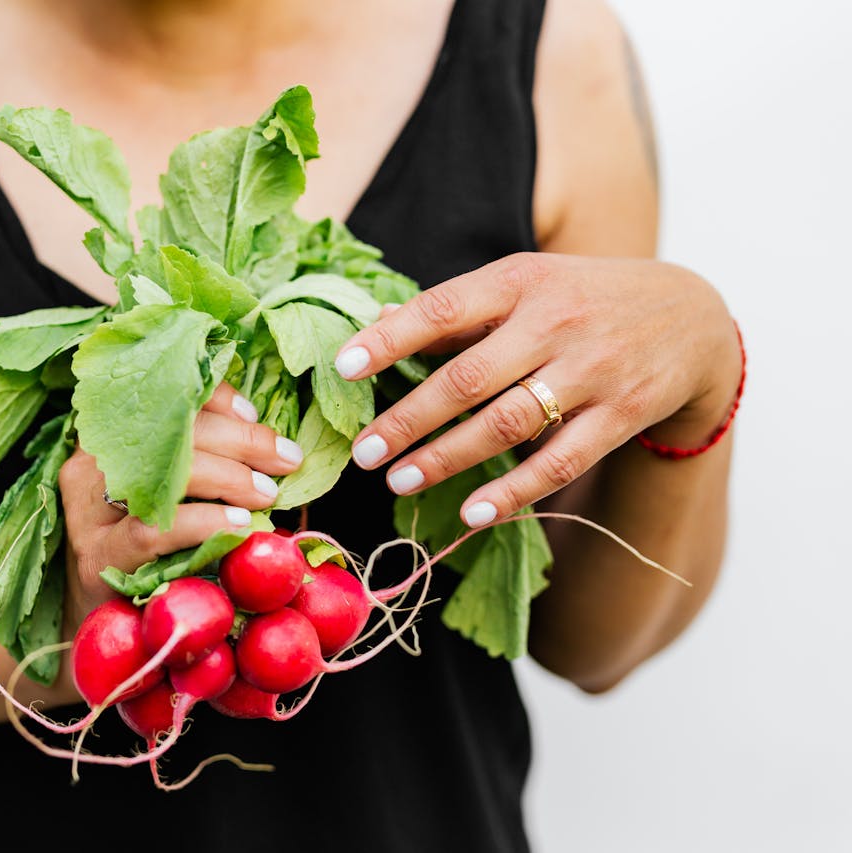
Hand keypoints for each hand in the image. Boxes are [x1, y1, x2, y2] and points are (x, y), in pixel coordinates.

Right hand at [59, 383, 304, 624]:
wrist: (101, 626)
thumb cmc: (152, 556)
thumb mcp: (177, 500)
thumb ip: (208, 467)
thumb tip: (273, 447)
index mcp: (109, 442)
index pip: (162, 400)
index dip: (213, 400)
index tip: (253, 414)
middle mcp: (91, 467)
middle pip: (169, 433)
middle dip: (239, 440)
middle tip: (284, 459)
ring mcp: (88, 513)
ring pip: (162, 476)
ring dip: (227, 478)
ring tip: (266, 493)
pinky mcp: (98, 557)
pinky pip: (153, 529)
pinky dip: (204, 523)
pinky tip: (238, 526)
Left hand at [333, 253, 739, 526]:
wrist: (693, 315)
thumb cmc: (582, 298)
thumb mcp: (525, 283)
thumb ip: (457, 309)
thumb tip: (376, 321)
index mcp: (519, 280)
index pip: (443, 308)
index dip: (390, 339)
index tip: (343, 368)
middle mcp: (554, 322)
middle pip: (468, 378)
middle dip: (408, 419)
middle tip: (363, 452)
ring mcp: (591, 370)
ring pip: (507, 424)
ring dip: (447, 458)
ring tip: (399, 481)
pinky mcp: (620, 414)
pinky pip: (560, 462)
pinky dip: (515, 492)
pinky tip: (473, 514)